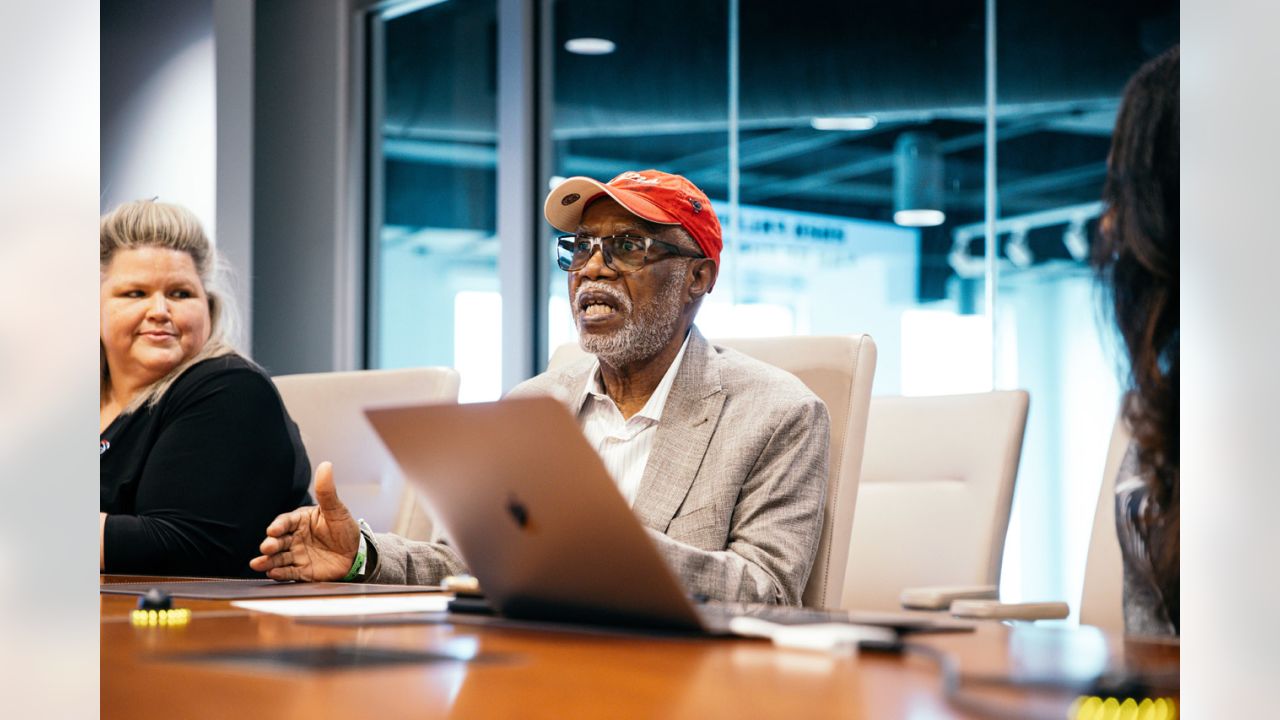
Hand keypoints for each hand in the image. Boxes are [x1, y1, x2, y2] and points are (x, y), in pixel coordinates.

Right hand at [249, 462, 361, 580]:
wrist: (356, 553)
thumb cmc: (344, 528)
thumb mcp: (337, 510)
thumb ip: (327, 491)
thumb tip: (326, 465)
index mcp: (300, 520)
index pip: (286, 521)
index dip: (279, 525)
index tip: (273, 529)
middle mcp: (295, 537)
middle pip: (279, 540)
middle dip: (271, 544)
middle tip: (267, 546)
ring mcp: (297, 555)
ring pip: (278, 558)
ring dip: (268, 560)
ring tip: (258, 564)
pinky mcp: (302, 571)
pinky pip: (289, 573)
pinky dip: (280, 574)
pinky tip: (273, 574)